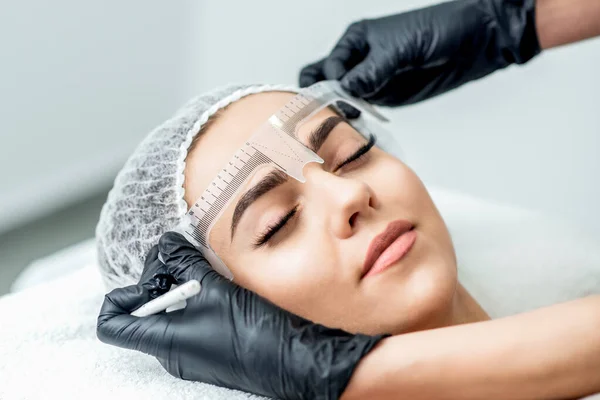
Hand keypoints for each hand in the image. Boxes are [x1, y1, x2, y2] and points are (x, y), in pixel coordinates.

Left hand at [97, 232, 385, 399]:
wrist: (294, 360)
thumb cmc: (251, 332)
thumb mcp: (213, 289)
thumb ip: (183, 263)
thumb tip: (164, 246)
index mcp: (163, 339)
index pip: (112, 324)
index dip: (116, 298)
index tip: (137, 276)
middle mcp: (172, 351)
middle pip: (143, 312)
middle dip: (156, 280)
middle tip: (179, 258)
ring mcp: (192, 352)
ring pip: (170, 313)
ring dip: (180, 286)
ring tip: (202, 268)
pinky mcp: (211, 348)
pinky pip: (190, 320)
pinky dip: (196, 298)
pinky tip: (215, 283)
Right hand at [299, 0, 539, 105]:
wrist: (473, 42)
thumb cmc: (437, 30)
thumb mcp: (400, 48)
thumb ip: (371, 70)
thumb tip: (345, 89)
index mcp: (355, 41)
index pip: (326, 68)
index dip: (329, 87)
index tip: (341, 103)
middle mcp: (357, 61)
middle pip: (323, 82)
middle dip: (322, 101)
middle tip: (333, 119)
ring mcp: (369, 81)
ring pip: (339, 100)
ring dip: (339, 115)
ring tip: (347, 129)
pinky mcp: (383, 97)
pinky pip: (360, 111)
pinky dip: (356, 122)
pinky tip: (359, 131)